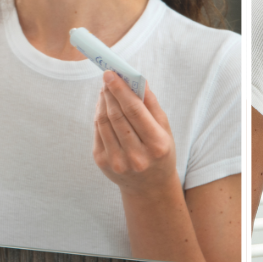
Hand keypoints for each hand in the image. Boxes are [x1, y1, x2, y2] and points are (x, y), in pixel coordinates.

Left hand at [93, 71, 179, 195]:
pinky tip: (104, 107)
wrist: (149, 187)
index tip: (111, 73)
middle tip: (107, 77)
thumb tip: (137, 80)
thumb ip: (151, 105)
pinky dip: (99, 115)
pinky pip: (98, 132)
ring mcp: (117, 161)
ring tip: (106, 90)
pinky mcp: (103, 163)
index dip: (121, 90)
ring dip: (103, 102)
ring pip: (103, 122)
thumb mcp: (165, 130)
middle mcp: (136, 156)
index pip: (134, 111)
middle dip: (110, 93)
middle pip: (117, 115)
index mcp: (156, 145)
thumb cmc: (160, 153)